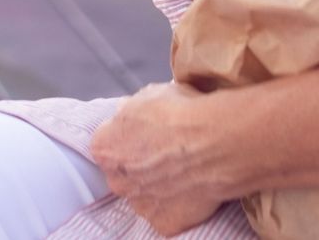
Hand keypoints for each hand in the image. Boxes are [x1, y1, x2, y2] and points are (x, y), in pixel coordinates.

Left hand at [90, 83, 228, 235]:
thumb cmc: (180, 113)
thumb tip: (128, 111)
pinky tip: (192, 187)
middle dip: (139, 164)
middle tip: (165, 152)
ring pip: (144, 195)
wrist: (215, 142)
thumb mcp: (149, 95)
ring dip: (157, 186)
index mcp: (104, 148)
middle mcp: (116, 181)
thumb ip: (131, 109)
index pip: (108, 144)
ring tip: (184, 170)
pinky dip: (178, 204)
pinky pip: (168, 213)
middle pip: (124, 173)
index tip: (147, 133)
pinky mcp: (164, 223)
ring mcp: (140, 205)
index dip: (129, 137)